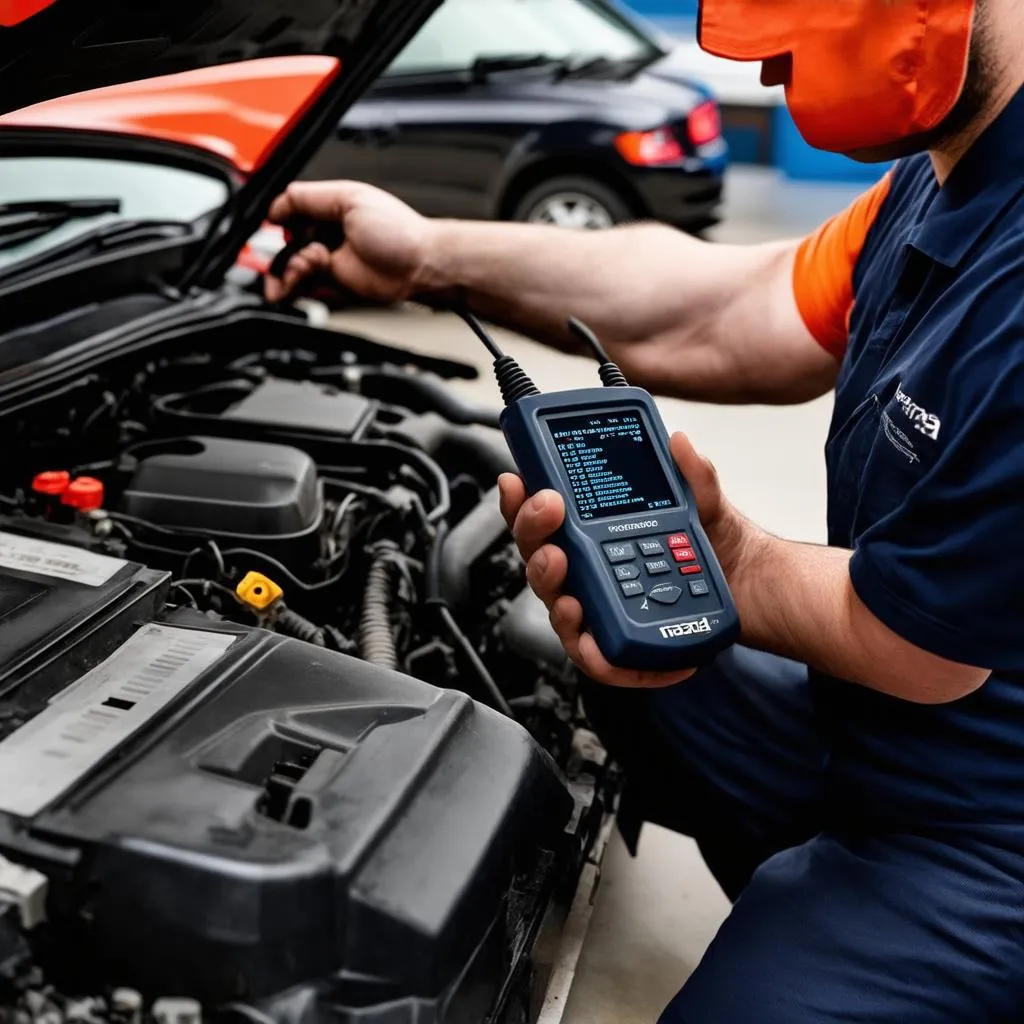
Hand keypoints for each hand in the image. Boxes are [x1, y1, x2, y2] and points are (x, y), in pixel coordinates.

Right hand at [264, 180, 437, 303]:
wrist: (420, 267)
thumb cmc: (399, 232)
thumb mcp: (349, 199)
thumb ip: (308, 198)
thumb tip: (275, 204)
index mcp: (330, 206)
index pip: (290, 209)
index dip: (277, 219)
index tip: (271, 227)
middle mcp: (328, 232)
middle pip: (287, 241)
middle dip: (284, 250)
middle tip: (300, 255)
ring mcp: (330, 259)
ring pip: (291, 266)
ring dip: (288, 271)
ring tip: (302, 272)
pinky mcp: (335, 283)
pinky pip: (304, 285)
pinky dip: (293, 286)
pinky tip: (292, 287)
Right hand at [498, 432, 755, 687]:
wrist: (751, 589)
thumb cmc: (717, 546)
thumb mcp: (706, 502)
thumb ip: (693, 472)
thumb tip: (679, 442)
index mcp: (596, 531)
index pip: (545, 516)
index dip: (522, 500)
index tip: (517, 480)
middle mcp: (591, 568)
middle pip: (539, 556)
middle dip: (534, 533)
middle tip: (548, 511)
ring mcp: (602, 606)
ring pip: (556, 603)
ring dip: (551, 586)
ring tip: (562, 572)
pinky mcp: (620, 641)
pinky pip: (593, 653)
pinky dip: (591, 649)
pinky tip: (594, 634)